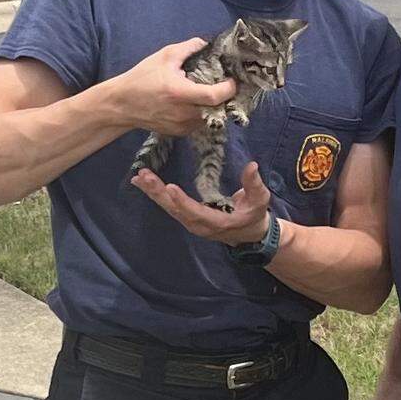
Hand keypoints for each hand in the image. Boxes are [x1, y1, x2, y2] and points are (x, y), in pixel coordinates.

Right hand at [111, 37, 235, 135]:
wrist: (122, 104)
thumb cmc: (142, 78)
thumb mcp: (164, 56)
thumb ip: (189, 48)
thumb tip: (207, 43)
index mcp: (180, 93)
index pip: (215, 96)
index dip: (229, 88)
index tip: (232, 79)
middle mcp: (183, 113)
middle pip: (218, 109)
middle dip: (225, 98)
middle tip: (225, 86)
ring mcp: (182, 126)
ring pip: (210, 119)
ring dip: (215, 107)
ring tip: (210, 93)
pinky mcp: (180, 133)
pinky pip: (200, 124)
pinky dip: (203, 114)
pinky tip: (197, 103)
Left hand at [131, 161, 270, 245]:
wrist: (249, 234)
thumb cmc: (255, 215)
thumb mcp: (260, 200)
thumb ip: (254, 184)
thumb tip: (252, 165)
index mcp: (218, 222)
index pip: (197, 213)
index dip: (183, 202)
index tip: (170, 187)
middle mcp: (200, 225)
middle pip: (176, 211)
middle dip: (160, 194)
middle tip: (145, 177)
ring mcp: (192, 222)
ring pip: (169, 208)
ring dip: (154, 193)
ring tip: (140, 177)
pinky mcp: (187, 217)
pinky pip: (169, 206)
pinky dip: (156, 194)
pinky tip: (142, 182)